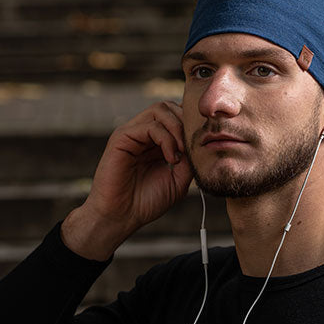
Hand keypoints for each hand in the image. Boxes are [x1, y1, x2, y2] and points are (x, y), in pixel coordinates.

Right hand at [62, 101, 192, 259]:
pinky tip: (172, 158)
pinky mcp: (121, 137)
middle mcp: (143, 133)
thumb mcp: (178, 179)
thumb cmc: (146, 202)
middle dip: (186, 122)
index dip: (191, 124)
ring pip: (160, 110)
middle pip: (169, 106)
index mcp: (155, 141)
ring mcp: (131, 133)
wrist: (120, 217)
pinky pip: (149, 126)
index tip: (203, 144)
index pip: (176, 116)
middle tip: (192, 146)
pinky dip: (166, 138)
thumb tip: (200, 141)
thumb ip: (189, 159)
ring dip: (178, 128)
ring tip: (182, 153)